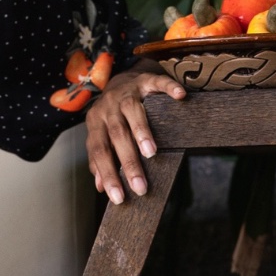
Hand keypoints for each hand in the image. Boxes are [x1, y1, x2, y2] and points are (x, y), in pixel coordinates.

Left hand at [85, 64, 185, 202]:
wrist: (119, 78)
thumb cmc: (111, 115)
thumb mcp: (102, 135)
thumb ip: (101, 159)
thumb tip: (100, 187)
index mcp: (95, 123)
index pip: (100, 152)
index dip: (108, 175)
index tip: (119, 198)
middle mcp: (108, 107)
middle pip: (116, 135)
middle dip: (128, 162)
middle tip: (140, 186)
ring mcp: (126, 91)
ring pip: (132, 110)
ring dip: (141, 132)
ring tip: (151, 154)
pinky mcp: (144, 80)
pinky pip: (157, 82)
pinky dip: (168, 88)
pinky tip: (180, 96)